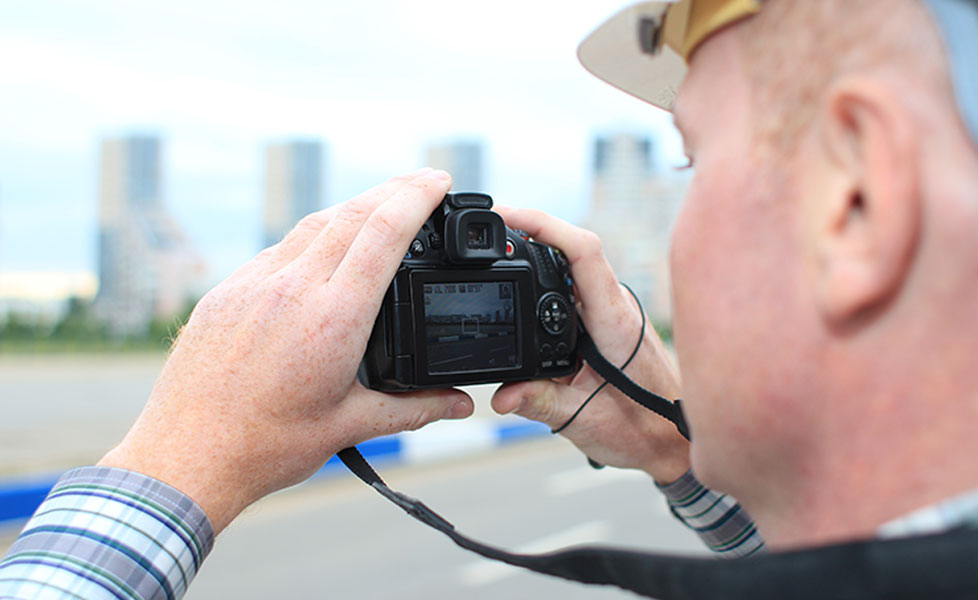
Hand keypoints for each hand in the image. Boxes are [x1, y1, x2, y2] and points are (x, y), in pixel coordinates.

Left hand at [98, 169, 473, 531]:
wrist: (186, 455)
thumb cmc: (266, 445)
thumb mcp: (349, 427)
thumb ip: (412, 408)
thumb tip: (459, 403)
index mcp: (332, 319)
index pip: (382, 235)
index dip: (416, 199)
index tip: (440, 181)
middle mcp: (291, 289)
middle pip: (350, 214)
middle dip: (394, 189)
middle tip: (423, 180)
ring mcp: (253, 285)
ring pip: (312, 225)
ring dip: (352, 208)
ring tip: (380, 205)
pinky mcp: (226, 293)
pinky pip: (276, 250)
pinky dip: (311, 238)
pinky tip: (323, 250)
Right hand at [491, 207, 689, 483]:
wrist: (672, 442)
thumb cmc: (641, 430)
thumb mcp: (581, 420)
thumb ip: (538, 402)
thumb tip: (501, 394)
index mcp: (614, 321)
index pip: (583, 251)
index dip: (545, 224)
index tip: (508, 215)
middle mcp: (617, 306)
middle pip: (573, 249)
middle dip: (531, 232)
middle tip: (490, 229)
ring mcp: (615, 310)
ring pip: (575, 267)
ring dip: (539, 255)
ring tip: (499, 252)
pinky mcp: (611, 319)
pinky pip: (578, 287)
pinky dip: (549, 280)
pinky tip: (524, 284)